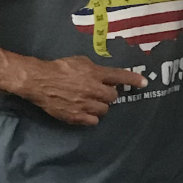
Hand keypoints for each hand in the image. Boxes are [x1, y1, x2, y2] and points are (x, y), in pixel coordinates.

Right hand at [20, 56, 146, 124]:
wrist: (39, 81)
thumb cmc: (58, 68)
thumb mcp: (79, 61)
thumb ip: (94, 69)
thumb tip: (103, 75)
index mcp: (94, 73)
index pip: (119, 76)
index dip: (133, 80)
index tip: (144, 83)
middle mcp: (93, 89)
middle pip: (113, 97)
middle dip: (108, 94)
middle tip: (99, 92)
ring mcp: (85, 104)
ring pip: (104, 110)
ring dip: (100, 106)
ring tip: (90, 101)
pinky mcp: (77, 116)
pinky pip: (93, 120)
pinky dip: (91, 116)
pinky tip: (85, 111)